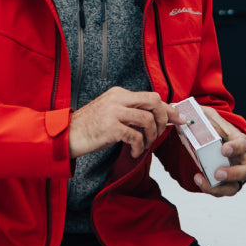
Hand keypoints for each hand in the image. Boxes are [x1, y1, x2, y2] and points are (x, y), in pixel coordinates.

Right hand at [69, 87, 184, 158]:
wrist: (66, 135)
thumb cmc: (90, 127)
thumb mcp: (111, 113)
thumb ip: (131, 112)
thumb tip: (157, 119)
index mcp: (119, 93)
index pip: (151, 96)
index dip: (168, 108)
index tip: (179, 118)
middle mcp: (118, 98)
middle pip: (154, 101)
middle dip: (164, 119)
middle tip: (161, 133)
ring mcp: (114, 112)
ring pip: (148, 120)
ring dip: (151, 136)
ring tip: (144, 145)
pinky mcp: (110, 127)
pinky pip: (136, 137)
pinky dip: (139, 147)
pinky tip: (134, 152)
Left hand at [193, 106, 245, 196]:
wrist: (213, 140)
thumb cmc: (214, 128)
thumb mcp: (209, 117)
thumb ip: (200, 115)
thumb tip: (182, 112)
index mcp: (239, 141)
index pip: (243, 144)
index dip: (235, 148)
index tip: (224, 149)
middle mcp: (242, 160)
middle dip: (234, 174)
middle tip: (218, 173)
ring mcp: (235, 174)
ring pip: (235, 187)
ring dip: (220, 188)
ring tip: (200, 180)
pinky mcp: (225, 183)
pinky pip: (221, 191)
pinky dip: (209, 188)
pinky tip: (197, 179)